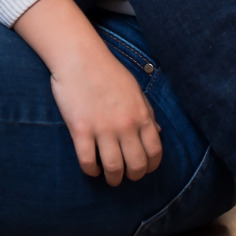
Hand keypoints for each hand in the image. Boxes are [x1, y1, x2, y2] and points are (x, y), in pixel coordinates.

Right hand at [12, 0, 161, 186]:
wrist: (79, 56)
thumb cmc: (107, 71)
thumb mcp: (134, 89)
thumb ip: (146, 112)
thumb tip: (157, 133)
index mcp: (141, 115)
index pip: (154, 152)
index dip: (150, 166)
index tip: (143, 168)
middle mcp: (125, 125)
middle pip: (136, 166)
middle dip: (132, 176)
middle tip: (125, 174)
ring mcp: (102, 128)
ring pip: (113, 169)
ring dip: (113, 178)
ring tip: (109, 176)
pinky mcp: (80, 129)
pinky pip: (87, 161)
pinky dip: (91, 170)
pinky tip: (91, 166)